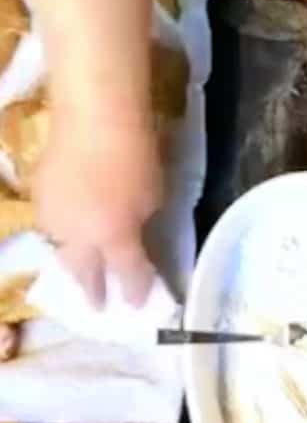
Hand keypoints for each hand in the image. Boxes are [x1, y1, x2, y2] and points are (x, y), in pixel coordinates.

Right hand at [34, 112, 162, 307]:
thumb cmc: (136, 153)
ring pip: (61, 251)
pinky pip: (51, 224)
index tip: (139, 304)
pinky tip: (68, 227)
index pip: (128, 276)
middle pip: (84, 275)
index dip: (136, 292)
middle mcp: (80, 237)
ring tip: (80, 268)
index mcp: (115, 239)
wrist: (94, 116)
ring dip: (74, 262)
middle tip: (98, 306)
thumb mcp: (153, 195)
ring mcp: (54, 217)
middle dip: (93, 292)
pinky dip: (62, 231)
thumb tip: (131, 233)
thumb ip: (141, 223)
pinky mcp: (38, 196)